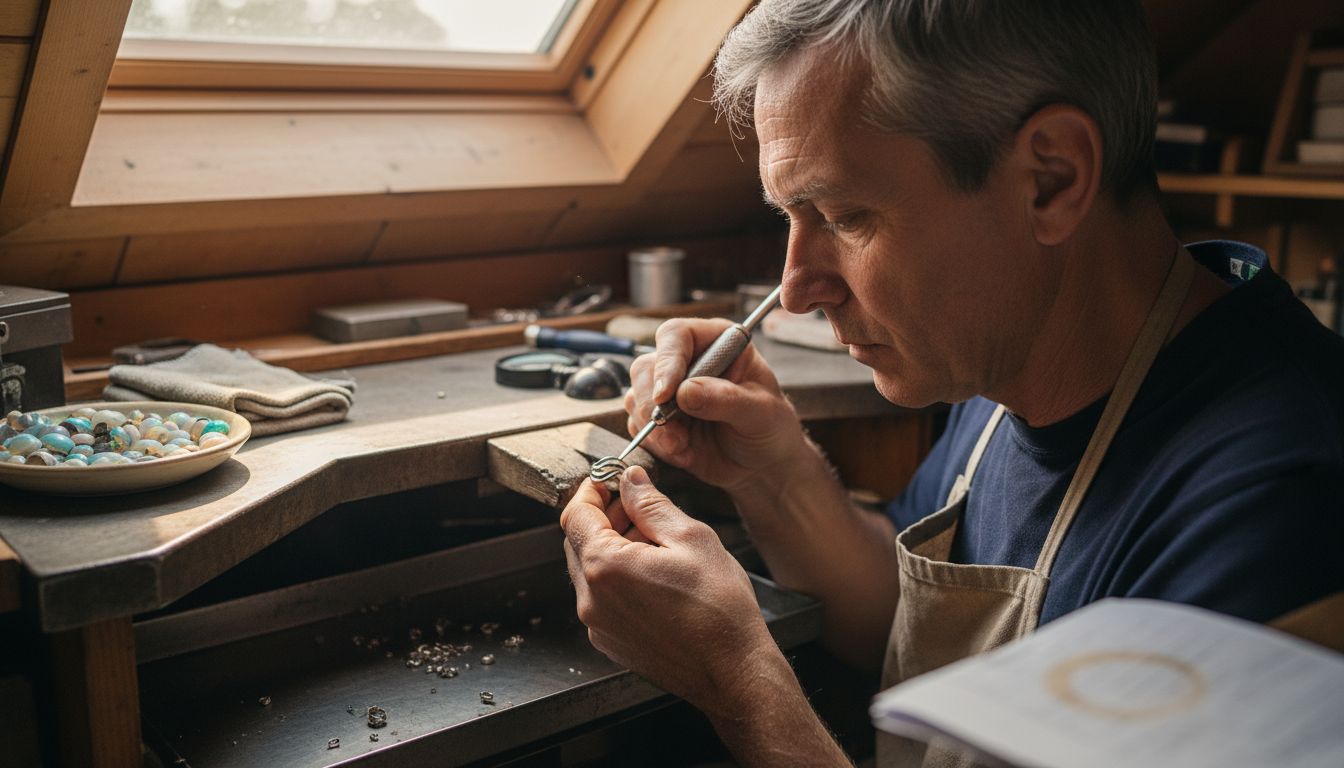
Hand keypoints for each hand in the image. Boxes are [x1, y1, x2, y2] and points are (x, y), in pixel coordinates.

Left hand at [560, 467, 781, 717]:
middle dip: (603, 518)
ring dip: (611, 547)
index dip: (590, 490)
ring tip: (654, 541)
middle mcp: (591, 600)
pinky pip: (602, 598)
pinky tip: (653, 574)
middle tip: (636, 505)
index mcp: (605, 567)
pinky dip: (617, 578)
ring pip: (589, 571)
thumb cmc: (718, 608)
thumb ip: (651, 505)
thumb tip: (630, 480)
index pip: (576, 515)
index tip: (607, 479)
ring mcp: (598, 625)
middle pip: (578, 542)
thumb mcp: (690, 538)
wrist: (733, 671)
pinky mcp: (610, 642)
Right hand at [626, 318, 808, 493]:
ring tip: (683, 446)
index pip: (677, 336)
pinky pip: (637, 426)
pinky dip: (654, 443)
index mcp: (716, 342)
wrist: (763, 465)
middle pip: (646, 367)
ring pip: (636, 397)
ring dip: (653, 428)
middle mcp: (687, 361)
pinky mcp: (658, 419)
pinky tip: (683, 453)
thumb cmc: (770, 428)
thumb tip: (685, 392)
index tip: (667, 395)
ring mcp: (669, 391)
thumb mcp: (760, 412)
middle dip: (653, 404)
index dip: (667, 362)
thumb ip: (726, 399)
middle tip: (672, 433)